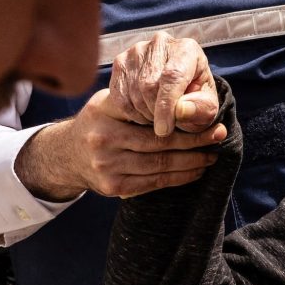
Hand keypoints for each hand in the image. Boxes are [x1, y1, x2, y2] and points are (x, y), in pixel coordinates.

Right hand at [14, 33, 226, 200]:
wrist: (65, 155)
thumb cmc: (98, 121)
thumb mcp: (108, 101)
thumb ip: (138, 98)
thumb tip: (184, 99)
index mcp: (104, 111)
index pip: (148, 113)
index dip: (180, 115)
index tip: (206, 116)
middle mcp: (102, 138)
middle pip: (159, 142)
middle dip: (194, 140)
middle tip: (218, 135)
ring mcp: (106, 165)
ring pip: (159, 165)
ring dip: (191, 162)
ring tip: (211, 155)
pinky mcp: (112, 186)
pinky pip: (154, 183)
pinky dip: (179, 178)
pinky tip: (195, 171)